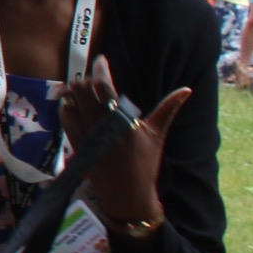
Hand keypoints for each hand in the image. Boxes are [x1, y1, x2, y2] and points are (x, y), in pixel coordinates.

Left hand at [60, 55, 190, 224]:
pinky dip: (67, 106)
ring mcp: (86, 134)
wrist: (127, 193)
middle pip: (82, 90)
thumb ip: (168, 108)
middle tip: (93, 78)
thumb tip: (187, 89)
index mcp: (122, 121)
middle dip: (86, 79)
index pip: (104, 86)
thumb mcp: (157, 134)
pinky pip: (65, 117)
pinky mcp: (75, 143)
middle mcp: (101, 126)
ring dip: (74, 91)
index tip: (101, 59)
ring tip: (82, 89)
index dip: (100, 69)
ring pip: (70, 101)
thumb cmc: (145, 163)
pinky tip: (74, 104)